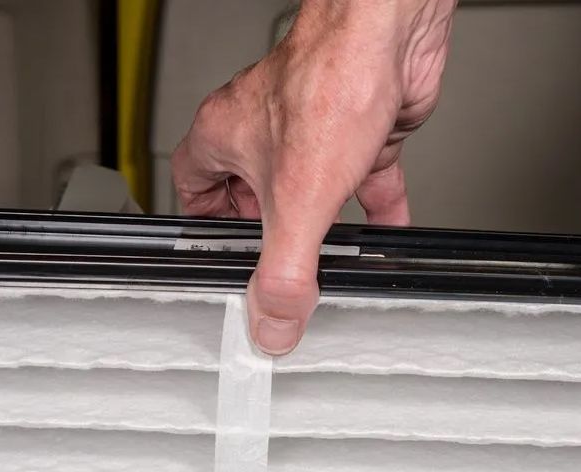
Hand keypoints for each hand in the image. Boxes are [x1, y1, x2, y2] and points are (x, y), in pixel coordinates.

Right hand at [172, 0, 456, 354]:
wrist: (388, 38)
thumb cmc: (331, 82)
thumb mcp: (296, 204)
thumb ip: (283, 273)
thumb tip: (271, 324)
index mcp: (226, 137)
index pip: (191, 188)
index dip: (202, 227)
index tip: (218, 258)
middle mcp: (264, 128)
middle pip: (250, 192)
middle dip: (266, 234)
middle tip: (275, 269)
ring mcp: (314, 128)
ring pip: (308, 186)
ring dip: (319, 223)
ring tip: (326, 259)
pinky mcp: (360, 128)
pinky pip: (363, 178)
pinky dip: (375, 207)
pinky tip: (386, 231)